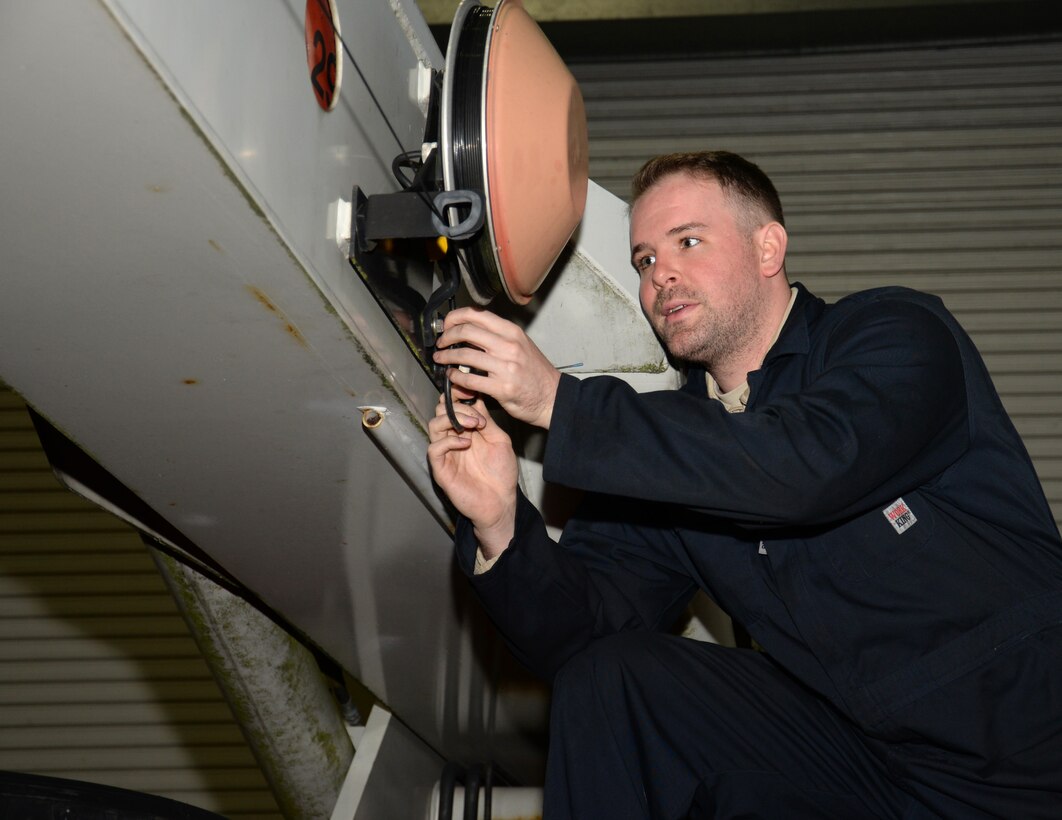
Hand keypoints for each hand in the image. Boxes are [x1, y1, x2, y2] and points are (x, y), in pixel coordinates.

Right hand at [427, 394, 517, 558]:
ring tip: (475, 425)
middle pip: (441, 411)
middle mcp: (453, 439)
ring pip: (434, 425)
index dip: (458, 395)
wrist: (501, 502)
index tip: (470, 389)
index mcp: (466, 431)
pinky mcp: (441, 469)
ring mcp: (446, 453)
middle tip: (477, 416)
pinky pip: (434, 448)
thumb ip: (487, 421)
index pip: (453, 406)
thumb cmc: (501, 473)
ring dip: (453, 420)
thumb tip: (477, 398)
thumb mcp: (499, 440)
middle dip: (458, 406)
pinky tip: (467, 443)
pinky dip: (449, 441)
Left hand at [433, 307, 560, 428]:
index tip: (447, 325)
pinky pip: (469, 379)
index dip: (455, 317)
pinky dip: (455, 377)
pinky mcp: (501, 388)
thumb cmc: (536, 373)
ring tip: (441, 360)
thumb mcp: (521, 345)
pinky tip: (452, 377)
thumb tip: (470, 330)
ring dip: (446, 357)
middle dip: (447, 336)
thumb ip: (498, 337)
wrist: (553, 398)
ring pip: (464, 354)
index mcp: (512, 332)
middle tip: (440, 343)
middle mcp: (509, 346)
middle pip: (467, 331)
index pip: (476, 315)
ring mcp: (505, 367)